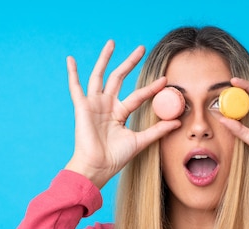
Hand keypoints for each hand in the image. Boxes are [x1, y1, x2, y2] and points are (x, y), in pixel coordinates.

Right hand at [65, 40, 180, 188]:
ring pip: (100, 76)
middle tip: (141, 48)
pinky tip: (70, 59)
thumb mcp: (140, 141)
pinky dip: (72, 73)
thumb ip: (158, 130)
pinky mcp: (82, 107)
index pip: (138, 95)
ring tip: (112, 42)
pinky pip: (75, 87)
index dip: (151, 88)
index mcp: (120, 113)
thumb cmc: (116, 157)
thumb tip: (178, 122)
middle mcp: (107, 105)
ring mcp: (94, 104)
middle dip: (130, 63)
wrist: (98, 167)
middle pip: (120, 78)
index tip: (165, 80)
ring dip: (105, 59)